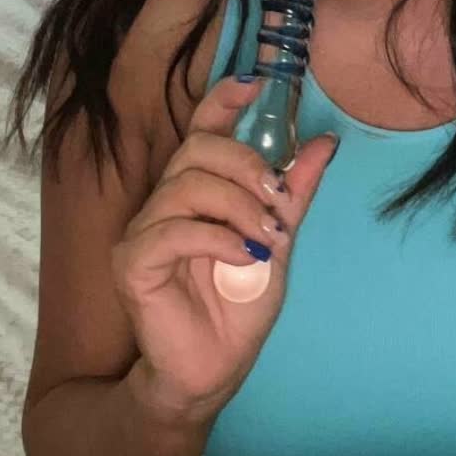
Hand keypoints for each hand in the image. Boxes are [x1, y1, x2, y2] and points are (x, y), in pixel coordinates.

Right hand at [111, 74, 337, 421]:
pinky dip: (217, 239)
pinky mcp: (132, 262)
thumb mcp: (278, 241)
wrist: (214, 369)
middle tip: (277, 200)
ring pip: (186, 187)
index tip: (255, 86)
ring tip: (265, 240)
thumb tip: (324, 142)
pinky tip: (244, 257)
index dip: (221, 102)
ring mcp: (142, 232)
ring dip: (238, 208)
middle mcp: (163, 204)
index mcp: (196, 193)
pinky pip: (171, 231)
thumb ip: (294, 193)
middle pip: (196, 151)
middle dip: (245, 165)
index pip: (200, 131)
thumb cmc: (238, 307)